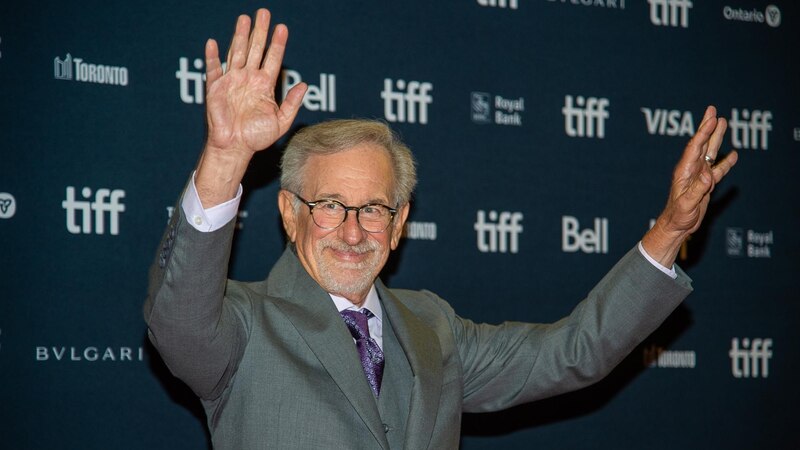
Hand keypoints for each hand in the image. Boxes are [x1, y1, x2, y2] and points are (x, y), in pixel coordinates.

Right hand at [196, 9, 306, 206]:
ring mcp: (232, 81)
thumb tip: (304, 85)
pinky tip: (213, 42)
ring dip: (240, 35)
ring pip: (236, 52)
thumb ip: (292, 103)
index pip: (272, 59)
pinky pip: (213, 69)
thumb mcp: (281, 122)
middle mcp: (248, 79)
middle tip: (264, 13)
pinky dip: (212, 56)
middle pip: (254, 49)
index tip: (283, 27)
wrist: (235, 148)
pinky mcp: (215, 88)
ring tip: (245, 18)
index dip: (278, 43)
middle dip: (259, 31)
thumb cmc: (256, 137)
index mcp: (264, 85)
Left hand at [642, 105, 737, 266]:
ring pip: (709, 153)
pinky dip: (725, 162)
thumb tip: (708, 175)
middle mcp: (691, 170)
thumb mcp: (687, 204)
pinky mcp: (705, 185)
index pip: (695, 147)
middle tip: (712, 110)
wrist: (676, 227)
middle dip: (707, 127)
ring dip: (716, 138)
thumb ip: (697, 190)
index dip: (704, 132)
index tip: (711, 119)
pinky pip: (717, 170)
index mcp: (685, 172)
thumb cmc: (678, 216)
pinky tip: (733, 155)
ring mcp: (698, 176)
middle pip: (701, 144)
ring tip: (723, 122)